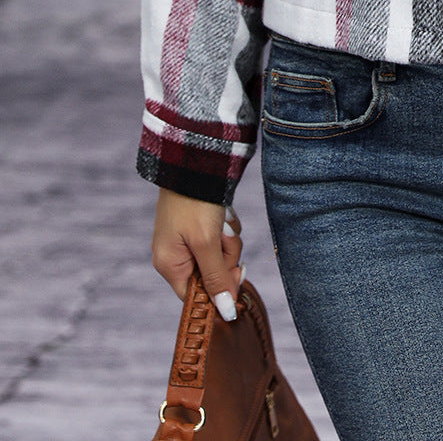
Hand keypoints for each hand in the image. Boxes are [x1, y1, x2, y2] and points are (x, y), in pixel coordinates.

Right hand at [151, 187, 244, 319]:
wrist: (195, 164)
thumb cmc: (195, 204)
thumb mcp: (207, 244)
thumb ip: (216, 278)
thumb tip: (225, 311)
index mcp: (170, 265)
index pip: (195, 296)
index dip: (219, 290)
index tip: (239, 274)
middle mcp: (176, 256)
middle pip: (212, 274)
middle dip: (226, 254)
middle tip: (224, 235)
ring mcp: (188, 241)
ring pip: (221, 254)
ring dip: (228, 238)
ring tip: (222, 219)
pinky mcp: (200, 227)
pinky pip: (221, 238)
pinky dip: (227, 226)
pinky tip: (223, 212)